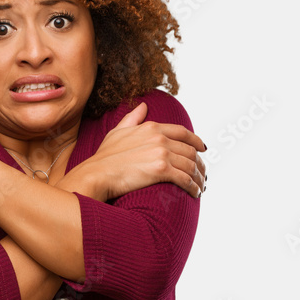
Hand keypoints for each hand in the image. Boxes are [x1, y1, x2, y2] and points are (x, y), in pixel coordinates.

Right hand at [79, 101, 206, 201]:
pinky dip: (193, 187)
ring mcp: (162, 153)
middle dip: (200, 164)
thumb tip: (144, 106)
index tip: (202, 149)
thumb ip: (133, 119)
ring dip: (199, 177)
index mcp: (152, 127)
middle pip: (190, 150)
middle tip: (202, 174)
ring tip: (200, 186)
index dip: (196, 141)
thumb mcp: (118, 132)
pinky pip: (185, 179)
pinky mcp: (162, 170)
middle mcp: (160, 138)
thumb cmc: (104, 157)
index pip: (182, 132)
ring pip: (191, 165)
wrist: (97, 174)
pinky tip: (195, 193)